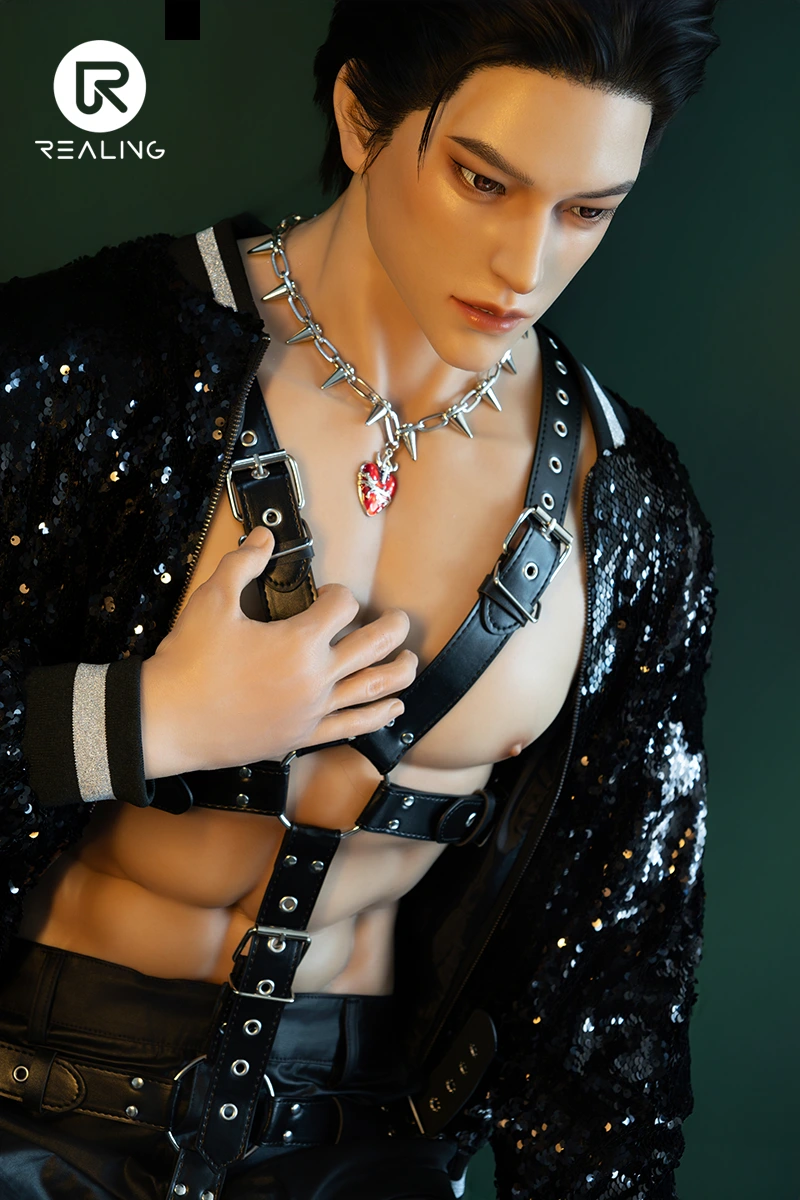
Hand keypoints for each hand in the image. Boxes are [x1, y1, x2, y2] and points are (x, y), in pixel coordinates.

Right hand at [140, 526, 416, 776]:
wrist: (168, 720)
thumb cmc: (189, 663)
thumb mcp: (211, 601)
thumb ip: (242, 563)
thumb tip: (262, 538)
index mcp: (299, 641)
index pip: (342, 606)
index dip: (338, 593)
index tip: (327, 594)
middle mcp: (315, 676)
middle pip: (373, 645)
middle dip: (392, 628)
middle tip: (400, 619)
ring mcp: (313, 709)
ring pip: (372, 688)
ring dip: (398, 672)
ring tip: (410, 661)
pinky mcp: (303, 735)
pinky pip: (352, 726)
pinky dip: (378, 716)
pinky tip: (394, 709)